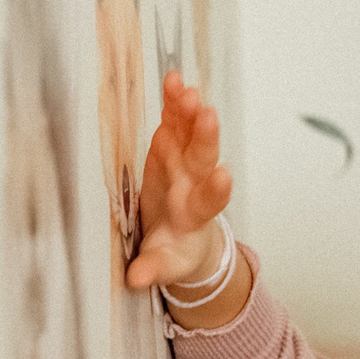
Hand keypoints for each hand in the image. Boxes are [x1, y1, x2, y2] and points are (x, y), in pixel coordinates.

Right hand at [127, 70, 232, 290]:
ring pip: (191, 134)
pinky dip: (175, 102)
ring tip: (187, 91)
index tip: (224, 179)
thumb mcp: (165, 266)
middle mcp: (194, 185)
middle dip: (205, 138)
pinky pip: (175, 122)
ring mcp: (184, 162)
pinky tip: (174, 79)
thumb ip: (153, 268)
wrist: (182, 236)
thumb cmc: (174, 252)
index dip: (215, 192)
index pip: (208, 204)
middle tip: (207, 116)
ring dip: (190, 112)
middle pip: (203, 160)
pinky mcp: (171, 148)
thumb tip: (135, 280)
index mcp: (193, 217)